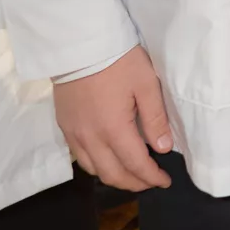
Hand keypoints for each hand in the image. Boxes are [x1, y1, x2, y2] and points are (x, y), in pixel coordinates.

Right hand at [53, 45, 173, 190]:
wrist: (79, 46)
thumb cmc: (118, 61)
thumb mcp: (146, 84)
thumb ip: (155, 118)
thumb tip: (163, 148)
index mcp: (113, 129)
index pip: (135, 164)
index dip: (151, 177)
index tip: (165, 181)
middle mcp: (90, 139)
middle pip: (112, 174)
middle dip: (135, 183)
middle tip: (151, 181)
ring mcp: (74, 135)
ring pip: (94, 170)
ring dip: (115, 177)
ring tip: (133, 174)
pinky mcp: (64, 127)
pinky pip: (80, 158)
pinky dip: (97, 166)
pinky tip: (109, 160)